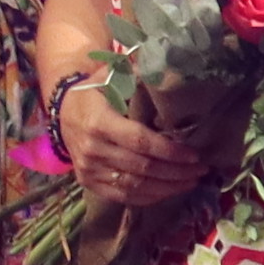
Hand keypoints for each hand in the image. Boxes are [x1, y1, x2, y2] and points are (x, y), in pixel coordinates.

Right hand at [51, 71, 202, 208]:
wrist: (62, 110)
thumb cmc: (94, 92)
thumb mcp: (112, 76)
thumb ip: (138, 73)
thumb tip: (170, 67)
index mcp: (99, 122)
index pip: (140, 142)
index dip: (169, 152)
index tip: (194, 155)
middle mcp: (92, 150)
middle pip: (142, 167)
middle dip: (176, 172)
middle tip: (201, 170)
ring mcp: (88, 169)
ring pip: (135, 186)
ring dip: (167, 187)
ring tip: (191, 182)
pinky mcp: (88, 182)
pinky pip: (123, 196)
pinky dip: (149, 197)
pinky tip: (169, 191)